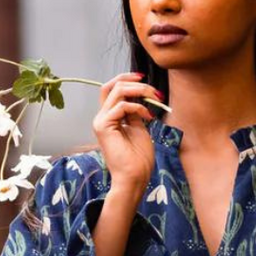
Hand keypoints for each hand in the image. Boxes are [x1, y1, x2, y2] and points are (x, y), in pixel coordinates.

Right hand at [93, 72, 162, 190]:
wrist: (135, 177)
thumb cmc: (138, 158)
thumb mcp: (139, 127)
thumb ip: (135, 111)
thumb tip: (140, 95)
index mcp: (108, 117)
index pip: (112, 88)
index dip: (126, 78)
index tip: (144, 78)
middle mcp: (101, 117)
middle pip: (113, 85)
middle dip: (137, 84)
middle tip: (155, 93)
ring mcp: (100, 121)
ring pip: (117, 91)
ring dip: (140, 92)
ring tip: (154, 101)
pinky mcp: (103, 127)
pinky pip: (121, 106)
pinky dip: (138, 107)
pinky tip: (148, 117)